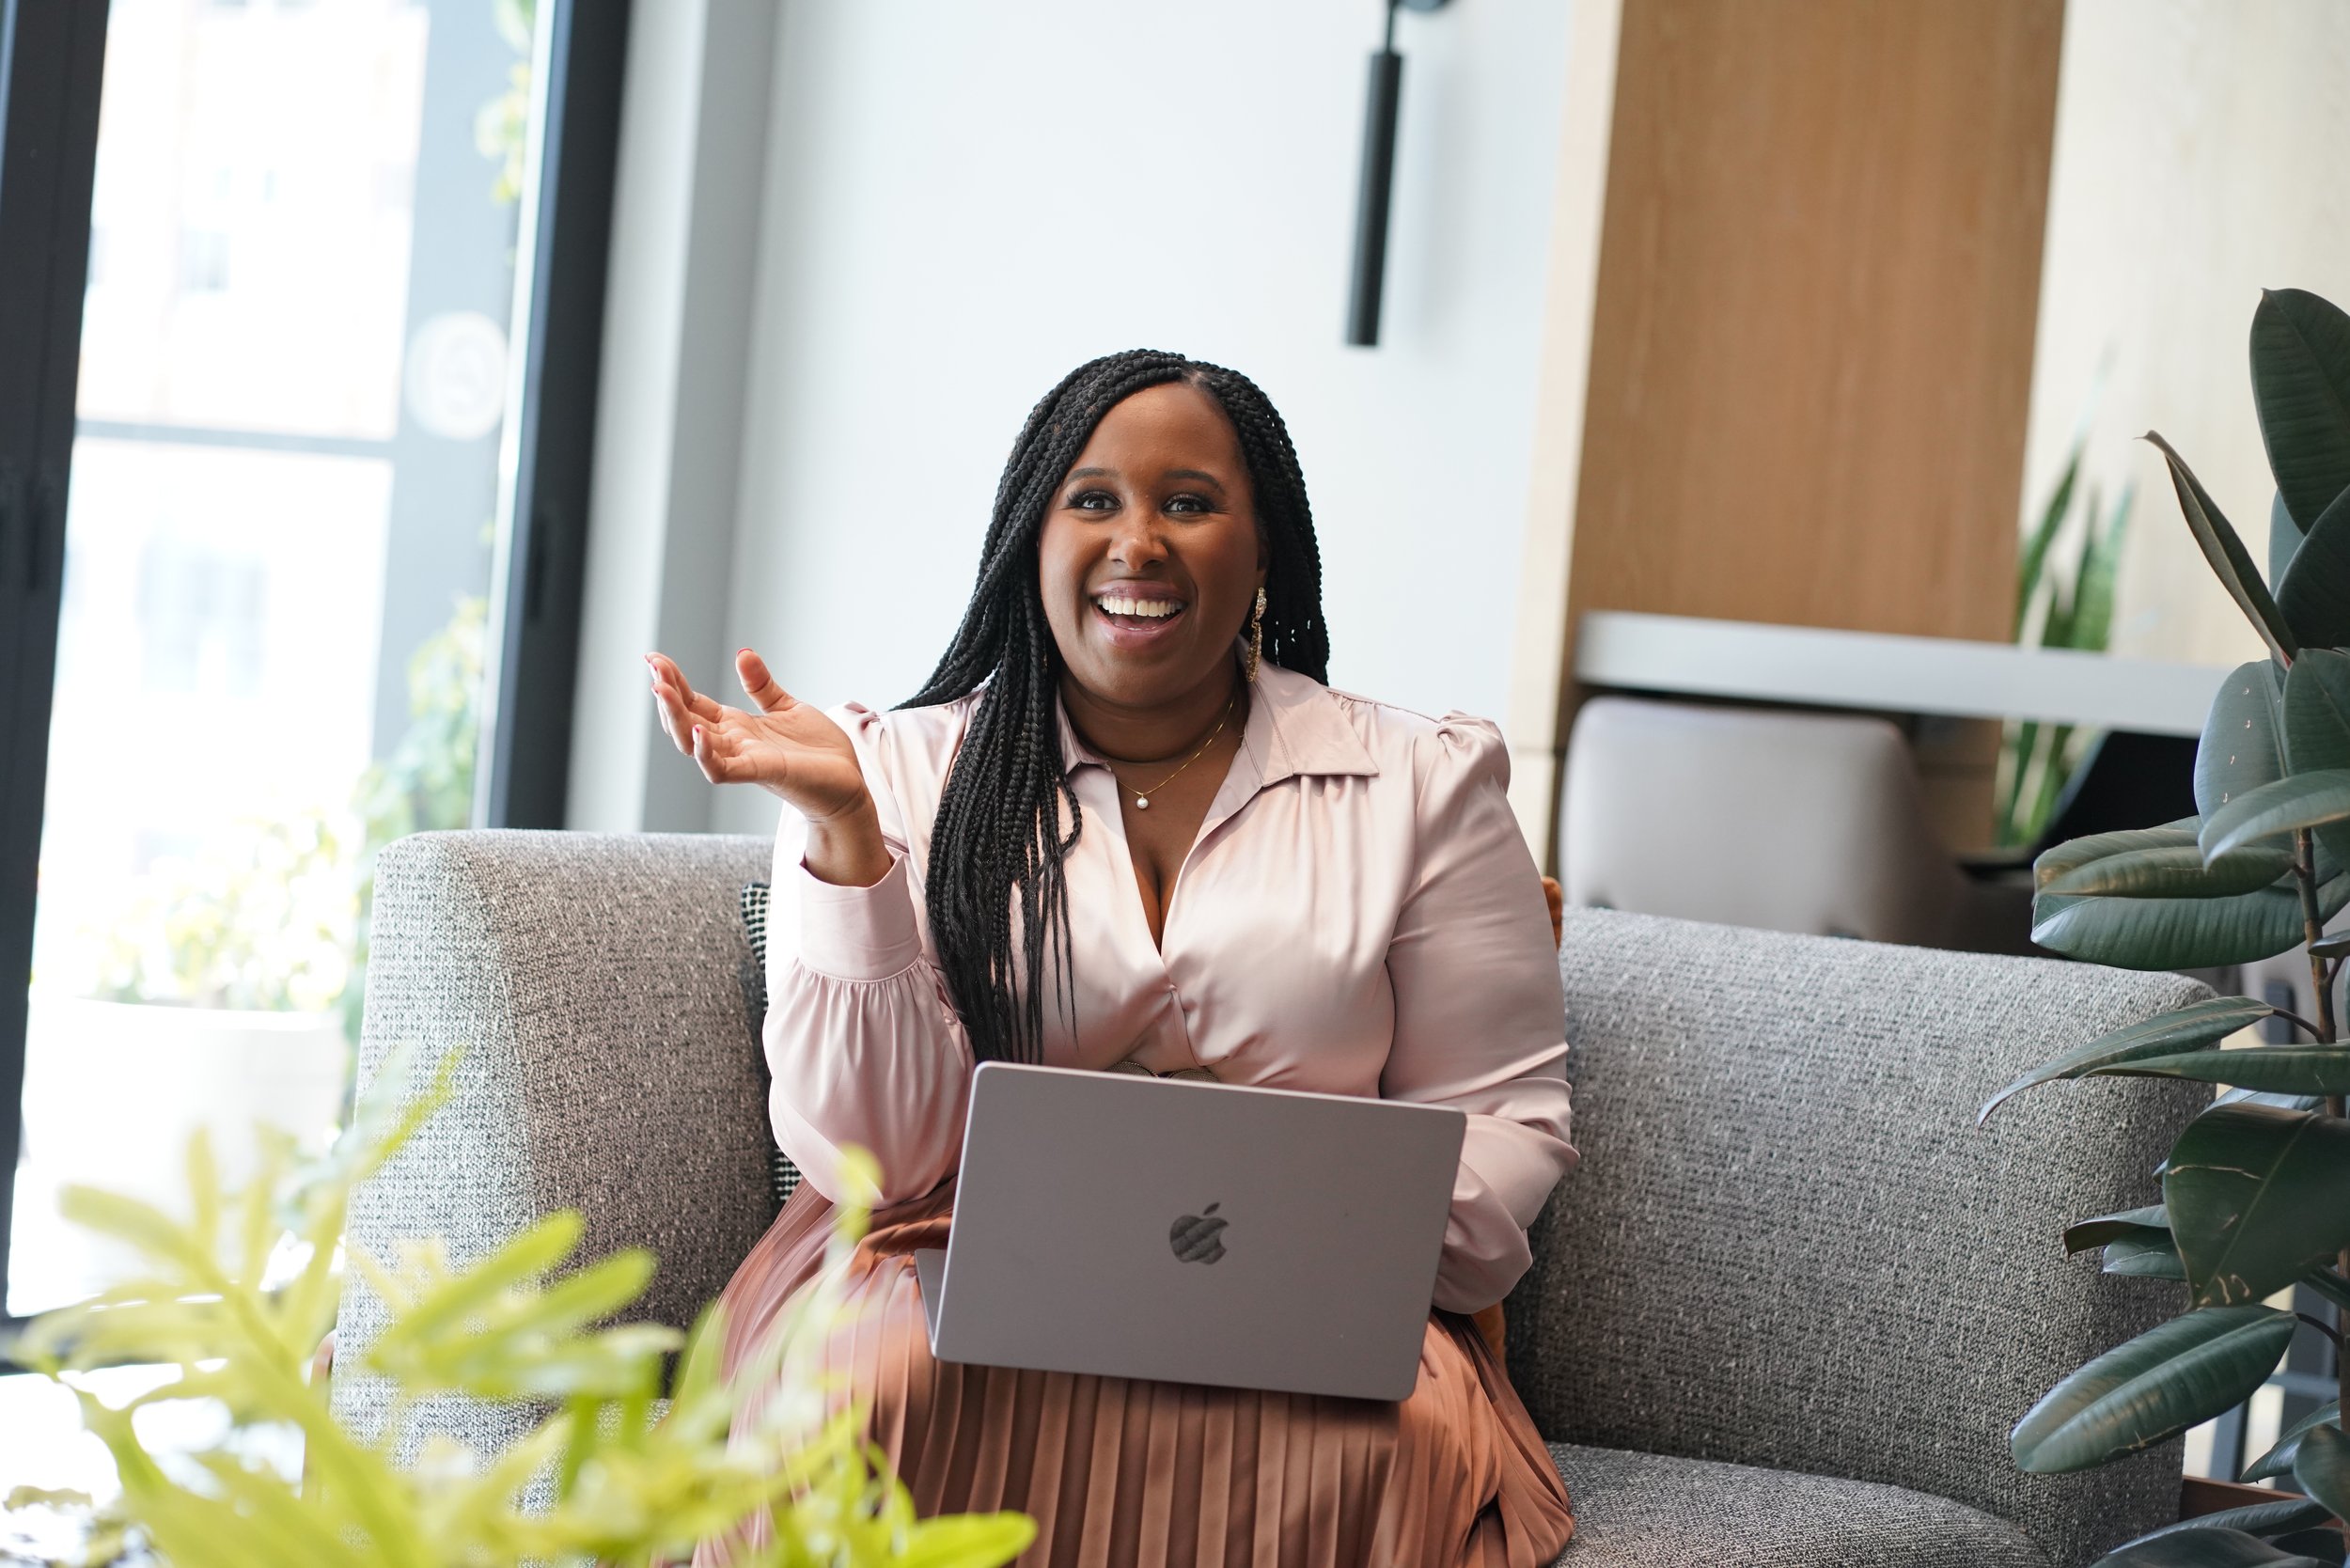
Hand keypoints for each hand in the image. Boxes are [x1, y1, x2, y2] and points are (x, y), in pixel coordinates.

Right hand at [646, 650, 889, 885]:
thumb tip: (742, 653)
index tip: (653, 658)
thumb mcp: (787, 708)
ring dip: (676, 719)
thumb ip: (761, 686)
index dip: (673, 682)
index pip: (693, 703)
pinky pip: (723, 769)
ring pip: (694, 744)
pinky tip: (699, 732)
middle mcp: (733, 744)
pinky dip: (707, 754)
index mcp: (736, 727)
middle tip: (652, 667)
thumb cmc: (818, 752)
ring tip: (661, 690)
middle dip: (667, 695)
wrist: (848, 785)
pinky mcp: (762, 772)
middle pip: (686, 721)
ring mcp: (743, 760)